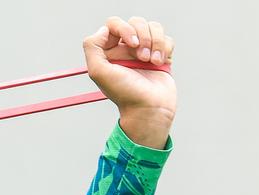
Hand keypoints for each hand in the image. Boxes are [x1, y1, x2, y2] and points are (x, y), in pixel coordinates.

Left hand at [83, 16, 176, 147]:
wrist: (149, 108)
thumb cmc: (124, 93)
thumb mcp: (98, 72)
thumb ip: (92, 47)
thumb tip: (103, 30)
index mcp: (109, 51)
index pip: (114, 24)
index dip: (124, 28)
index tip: (131, 44)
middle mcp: (126, 49)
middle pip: (136, 22)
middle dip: (142, 36)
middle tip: (142, 58)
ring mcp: (144, 50)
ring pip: (153, 27)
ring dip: (155, 43)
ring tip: (151, 62)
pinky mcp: (161, 54)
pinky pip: (166, 38)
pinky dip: (164, 49)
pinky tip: (159, 63)